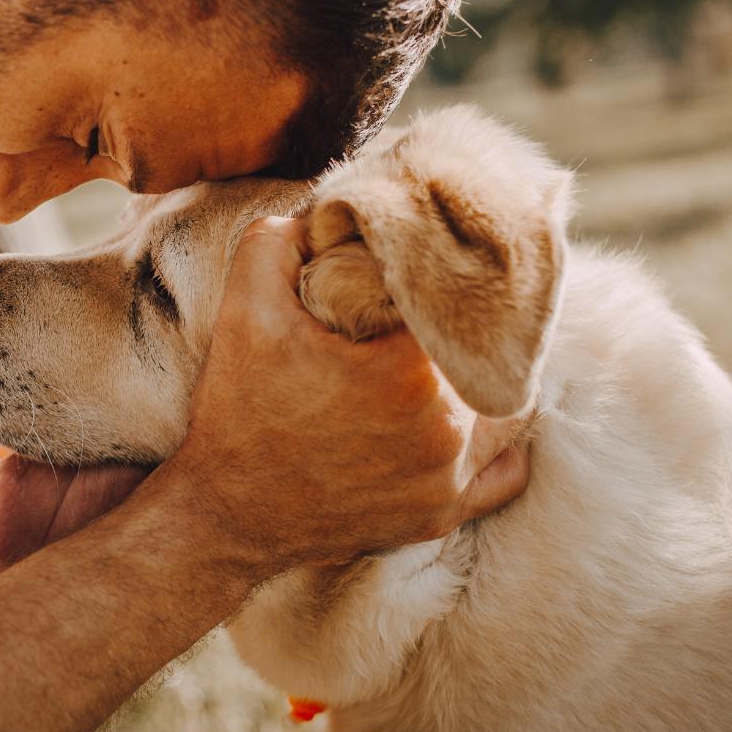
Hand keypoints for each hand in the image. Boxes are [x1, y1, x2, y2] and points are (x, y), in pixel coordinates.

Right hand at [161, 217, 529, 576]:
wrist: (224, 515)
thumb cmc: (238, 412)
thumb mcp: (245, 309)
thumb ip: (280, 240)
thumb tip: (324, 215)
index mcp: (410, 373)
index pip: (457, 302)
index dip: (438, 280)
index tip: (413, 275)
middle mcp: (446, 430)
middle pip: (488, 353)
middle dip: (460, 330)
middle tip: (428, 314)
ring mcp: (449, 480)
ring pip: (507, 409)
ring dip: (483, 380)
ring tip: (447, 359)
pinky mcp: (441, 515)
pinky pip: (504, 472)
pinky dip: (495, 443)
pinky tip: (466, 417)